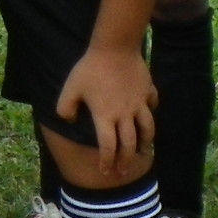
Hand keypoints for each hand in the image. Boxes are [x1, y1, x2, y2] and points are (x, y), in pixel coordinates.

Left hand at [55, 48, 157, 179]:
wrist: (115, 47)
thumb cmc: (90, 68)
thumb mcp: (70, 88)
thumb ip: (65, 108)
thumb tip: (66, 120)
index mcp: (105, 116)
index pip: (108, 146)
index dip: (106, 161)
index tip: (105, 171)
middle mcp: (125, 114)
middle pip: (129, 144)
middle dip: (126, 160)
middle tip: (124, 170)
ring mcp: (139, 103)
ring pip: (147, 129)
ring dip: (145, 142)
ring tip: (143, 150)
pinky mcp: (148, 90)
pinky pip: (153, 105)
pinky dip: (151, 112)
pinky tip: (148, 114)